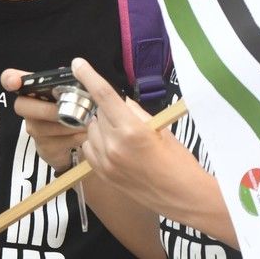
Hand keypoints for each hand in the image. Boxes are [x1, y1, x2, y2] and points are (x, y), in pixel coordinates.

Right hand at [2, 67, 87, 170]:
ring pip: (42, 128)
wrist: (70, 136)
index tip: (14, 82)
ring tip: (86, 122)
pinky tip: (84, 133)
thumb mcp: (68, 90)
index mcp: (32, 88)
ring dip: (67, 125)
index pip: (9, 79)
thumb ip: (69, 79)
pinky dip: (74, 138)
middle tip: (71, 110)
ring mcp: (33, 129)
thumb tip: (79, 68)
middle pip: (22, 106)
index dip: (9, 79)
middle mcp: (27, 108)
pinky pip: (56, 143)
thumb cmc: (68, 105)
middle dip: (48, 109)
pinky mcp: (44, 147)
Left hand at [72, 57, 207, 208]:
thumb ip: (135, 112)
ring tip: (124, 137)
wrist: (182, 196)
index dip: (88, 76)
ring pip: (91, 129)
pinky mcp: (103, 174)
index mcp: (131, 130)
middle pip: (98, 112)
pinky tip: (114, 148)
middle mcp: (114, 145)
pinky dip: (97, 142)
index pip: (103, 95)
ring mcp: (106, 162)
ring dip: (102, 126)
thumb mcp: (160, 128)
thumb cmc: (178, 161)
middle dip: (109, 110)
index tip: (77, 64)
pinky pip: (89, 148)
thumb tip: (120, 101)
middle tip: (129, 121)